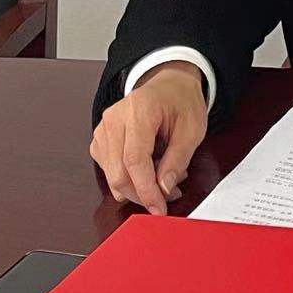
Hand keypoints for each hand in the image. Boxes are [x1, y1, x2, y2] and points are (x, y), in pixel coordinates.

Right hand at [89, 61, 207, 215]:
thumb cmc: (181, 101)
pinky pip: (109, 170)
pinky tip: (149, 167)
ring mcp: (103, 128)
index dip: (146, 190)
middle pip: (119, 172)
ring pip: (112, 176)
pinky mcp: (100, 139)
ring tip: (164, 173)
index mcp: (139, 109)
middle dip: (143, 193)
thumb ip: (178, 159)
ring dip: (138, 186)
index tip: (159, 209)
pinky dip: (129, 178)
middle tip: (170, 194)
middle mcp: (114, 118)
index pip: (134, 159)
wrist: (169, 84)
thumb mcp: (192, 129)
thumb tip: (163, 189)